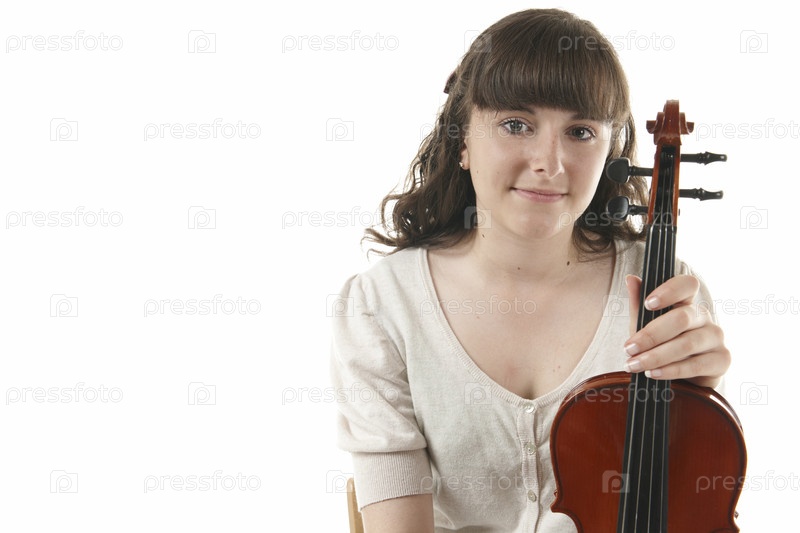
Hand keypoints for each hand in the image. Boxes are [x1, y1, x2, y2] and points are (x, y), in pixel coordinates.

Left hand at [622, 274, 729, 388]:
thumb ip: (638, 305)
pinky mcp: (722, 360)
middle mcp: (704, 317)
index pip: (687, 285)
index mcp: (686, 302)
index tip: (648, 304)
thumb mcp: (644, 326)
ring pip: (687, 344)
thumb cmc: (661, 346)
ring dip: (656, 356)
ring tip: (634, 364)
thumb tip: (631, 278)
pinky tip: (653, 374)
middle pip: (682, 318)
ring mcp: (716, 337)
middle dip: (651, 335)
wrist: (682, 377)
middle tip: (629, 348)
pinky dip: (671, 370)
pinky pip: (696, 365)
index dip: (670, 291)